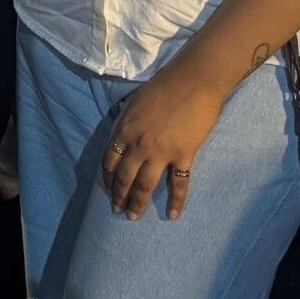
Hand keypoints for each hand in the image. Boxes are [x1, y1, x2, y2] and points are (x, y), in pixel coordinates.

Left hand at [102, 64, 229, 219]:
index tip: (107, 188)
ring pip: (145, 185)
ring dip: (138, 203)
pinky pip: (178, 183)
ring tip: (132, 217)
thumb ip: (128, 124)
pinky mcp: (183, 155)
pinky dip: (176, 201)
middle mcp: (138, 144)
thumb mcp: (134, 103)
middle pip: (124, 177)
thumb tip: (124, 138)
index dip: (107, 177)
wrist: (192, 81)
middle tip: (116, 210)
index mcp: (124, 130)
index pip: (109, 160)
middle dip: (119, 195)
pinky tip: (172, 215)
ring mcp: (161, 152)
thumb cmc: (163, 86)